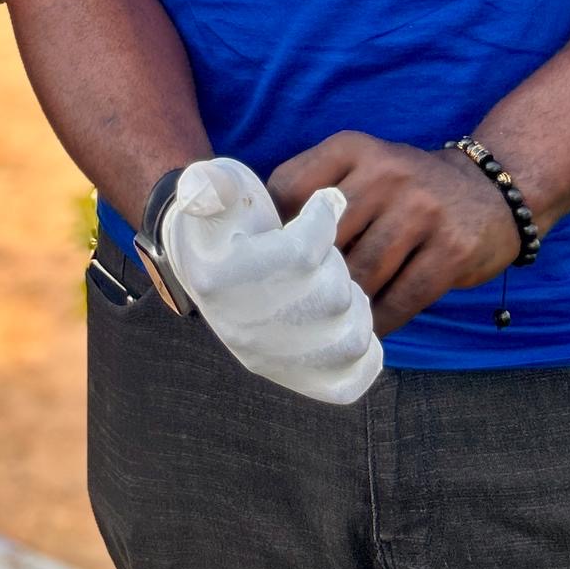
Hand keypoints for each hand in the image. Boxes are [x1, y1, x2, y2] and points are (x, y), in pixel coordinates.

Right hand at [158, 158, 381, 404]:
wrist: (213, 262)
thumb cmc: (223, 217)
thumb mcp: (210, 188)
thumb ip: (209, 185)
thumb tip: (203, 188)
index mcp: (219, 279)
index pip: (300, 254)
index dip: (323, 220)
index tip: (324, 203)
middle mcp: (242, 329)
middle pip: (330, 297)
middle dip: (337, 264)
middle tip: (320, 250)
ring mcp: (269, 360)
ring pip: (349, 339)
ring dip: (355, 303)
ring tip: (335, 281)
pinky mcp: (293, 378)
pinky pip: (347, 383)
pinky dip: (366, 355)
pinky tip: (351, 318)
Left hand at [269, 132, 520, 334]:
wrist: (491, 192)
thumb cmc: (406, 191)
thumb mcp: (363, 168)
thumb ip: (318, 192)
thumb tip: (264, 246)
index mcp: (352, 148)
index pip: (290, 188)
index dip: (274, 232)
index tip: (268, 261)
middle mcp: (386, 172)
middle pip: (326, 238)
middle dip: (310, 276)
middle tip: (298, 304)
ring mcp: (422, 210)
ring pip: (364, 272)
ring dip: (347, 304)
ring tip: (334, 320)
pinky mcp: (451, 249)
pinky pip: (404, 297)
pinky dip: (382, 320)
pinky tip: (371, 328)